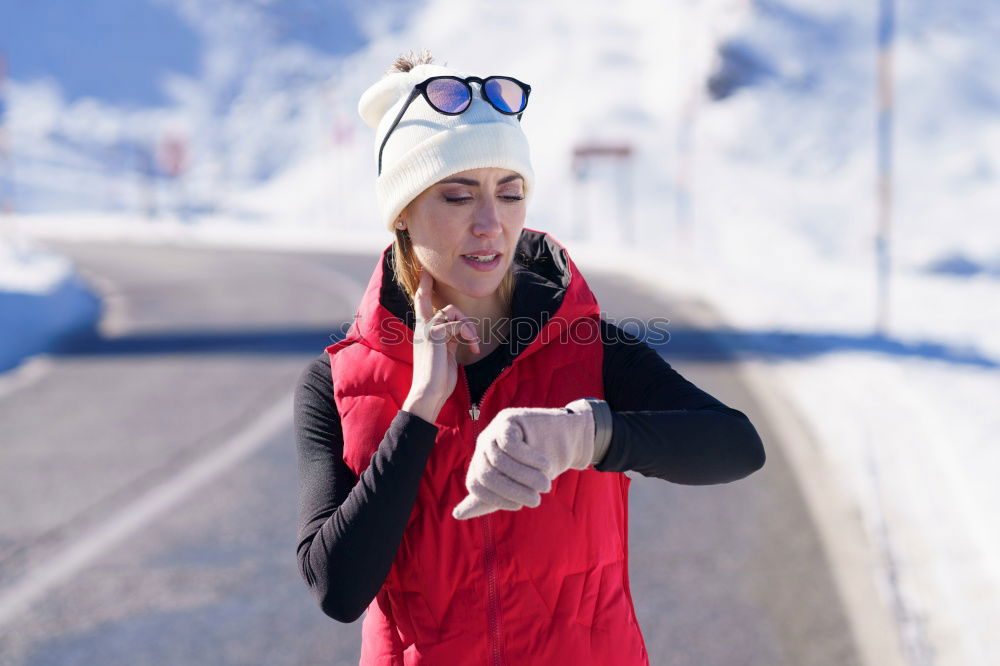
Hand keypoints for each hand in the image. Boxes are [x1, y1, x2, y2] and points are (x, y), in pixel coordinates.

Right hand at [403, 267, 479, 423]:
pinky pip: (457, 324)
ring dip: (468, 326)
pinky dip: (469, 335)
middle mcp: (423, 328)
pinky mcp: (434, 334)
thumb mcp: (445, 355)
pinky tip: (472, 349)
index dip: (424, 286)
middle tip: (472, 338)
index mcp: (424, 332)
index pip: (422, 302)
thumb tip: (460, 332)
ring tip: (472, 343)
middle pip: (445, 306)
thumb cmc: (439, 379)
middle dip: (464, 318)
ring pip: (452, 311)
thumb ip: (449, 340)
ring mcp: (427, 330)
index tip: (425, 271)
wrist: (429, 393)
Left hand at [452, 404, 594, 519]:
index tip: (519, 506)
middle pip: (486, 474)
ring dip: (525, 477)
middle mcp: (482, 446)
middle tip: (536, 500)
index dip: (496, 499)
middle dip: (512, 491)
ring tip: (545, 485)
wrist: (565, 440)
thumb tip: (456, 514)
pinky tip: (545, 465)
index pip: (475, 485)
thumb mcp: (512, 486)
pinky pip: (510, 444)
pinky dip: (529, 458)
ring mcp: (493, 430)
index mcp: (479, 463)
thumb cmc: (539, 467)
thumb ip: (488, 500)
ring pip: (499, 461)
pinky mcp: (507, 420)